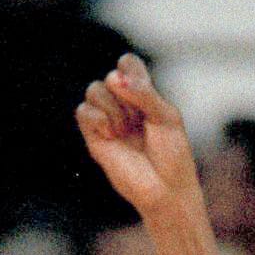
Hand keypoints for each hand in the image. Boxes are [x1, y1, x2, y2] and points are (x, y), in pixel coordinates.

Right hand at [75, 54, 199, 224]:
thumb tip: (115, 79)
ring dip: (114, 108)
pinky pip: (83, 111)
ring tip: (126, 131)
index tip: (146, 96)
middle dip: (127, 97)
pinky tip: (113, 135)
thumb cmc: (172, 156)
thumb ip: (144, 93)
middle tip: (140, 121)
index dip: (133, 73)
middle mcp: (121, 105)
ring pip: (94, 89)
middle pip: (111, 76)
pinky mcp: (94, 138)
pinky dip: (98, 118)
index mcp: (141, 96)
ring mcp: (107, 120)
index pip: (127, 63)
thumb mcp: (166, 117)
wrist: (166, 190)